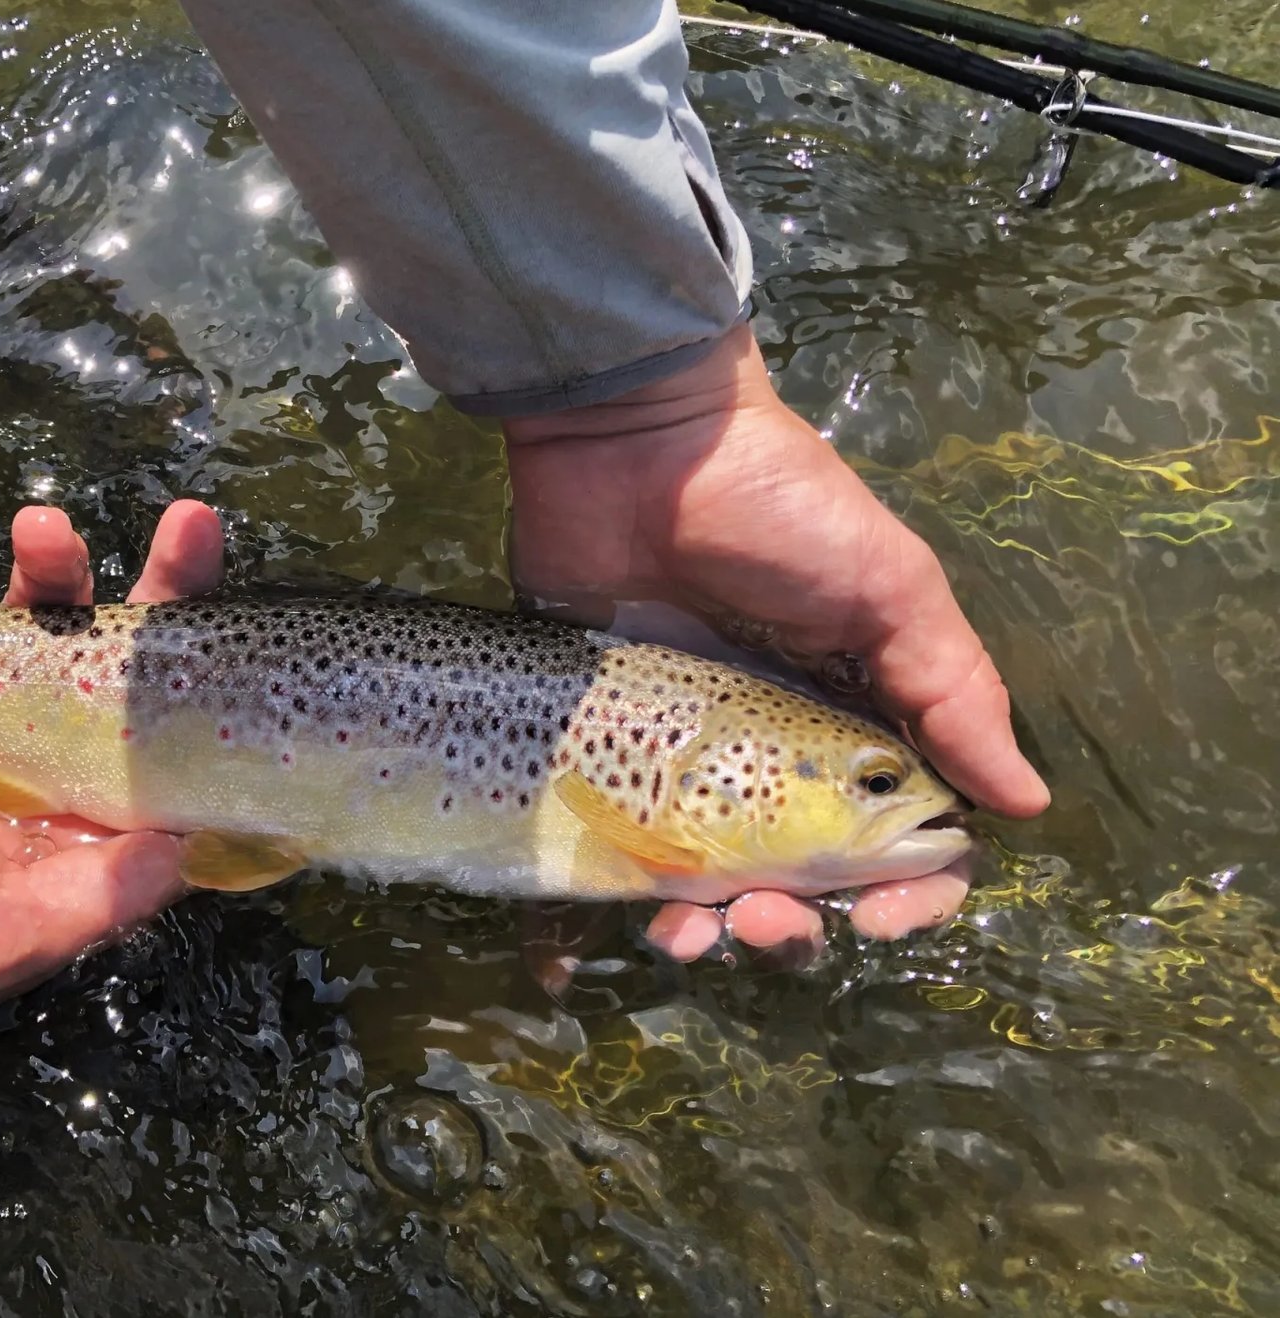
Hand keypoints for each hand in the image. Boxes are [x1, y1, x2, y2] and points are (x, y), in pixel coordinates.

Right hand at [0, 502, 224, 1057]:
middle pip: (102, 652)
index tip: (242, 616)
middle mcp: (17, 755)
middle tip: (187, 525)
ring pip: (12, 613)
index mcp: (62, 815)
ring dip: (40, 563)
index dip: (195, 666)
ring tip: (40, 532)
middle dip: (151, 588)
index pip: (147, 727)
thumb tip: (188, 852)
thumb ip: (94, 897)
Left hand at [504, 325, 1048, 965]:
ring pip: (697, 883)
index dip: (904, 893)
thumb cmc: (775, 508)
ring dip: (704, 931)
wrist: (630, 446)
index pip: (896, 840)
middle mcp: (766, 755)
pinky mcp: (594, 747)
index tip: (879, 916)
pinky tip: (600, 938)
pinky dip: (605, 905)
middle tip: (761, 924)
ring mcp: (675, 756)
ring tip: (684, 935)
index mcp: (848, 724)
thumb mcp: (887, 586)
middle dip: (790, 927)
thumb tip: (1024, 804)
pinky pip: (601, 847)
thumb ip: (950, 690)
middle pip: (793, 882)